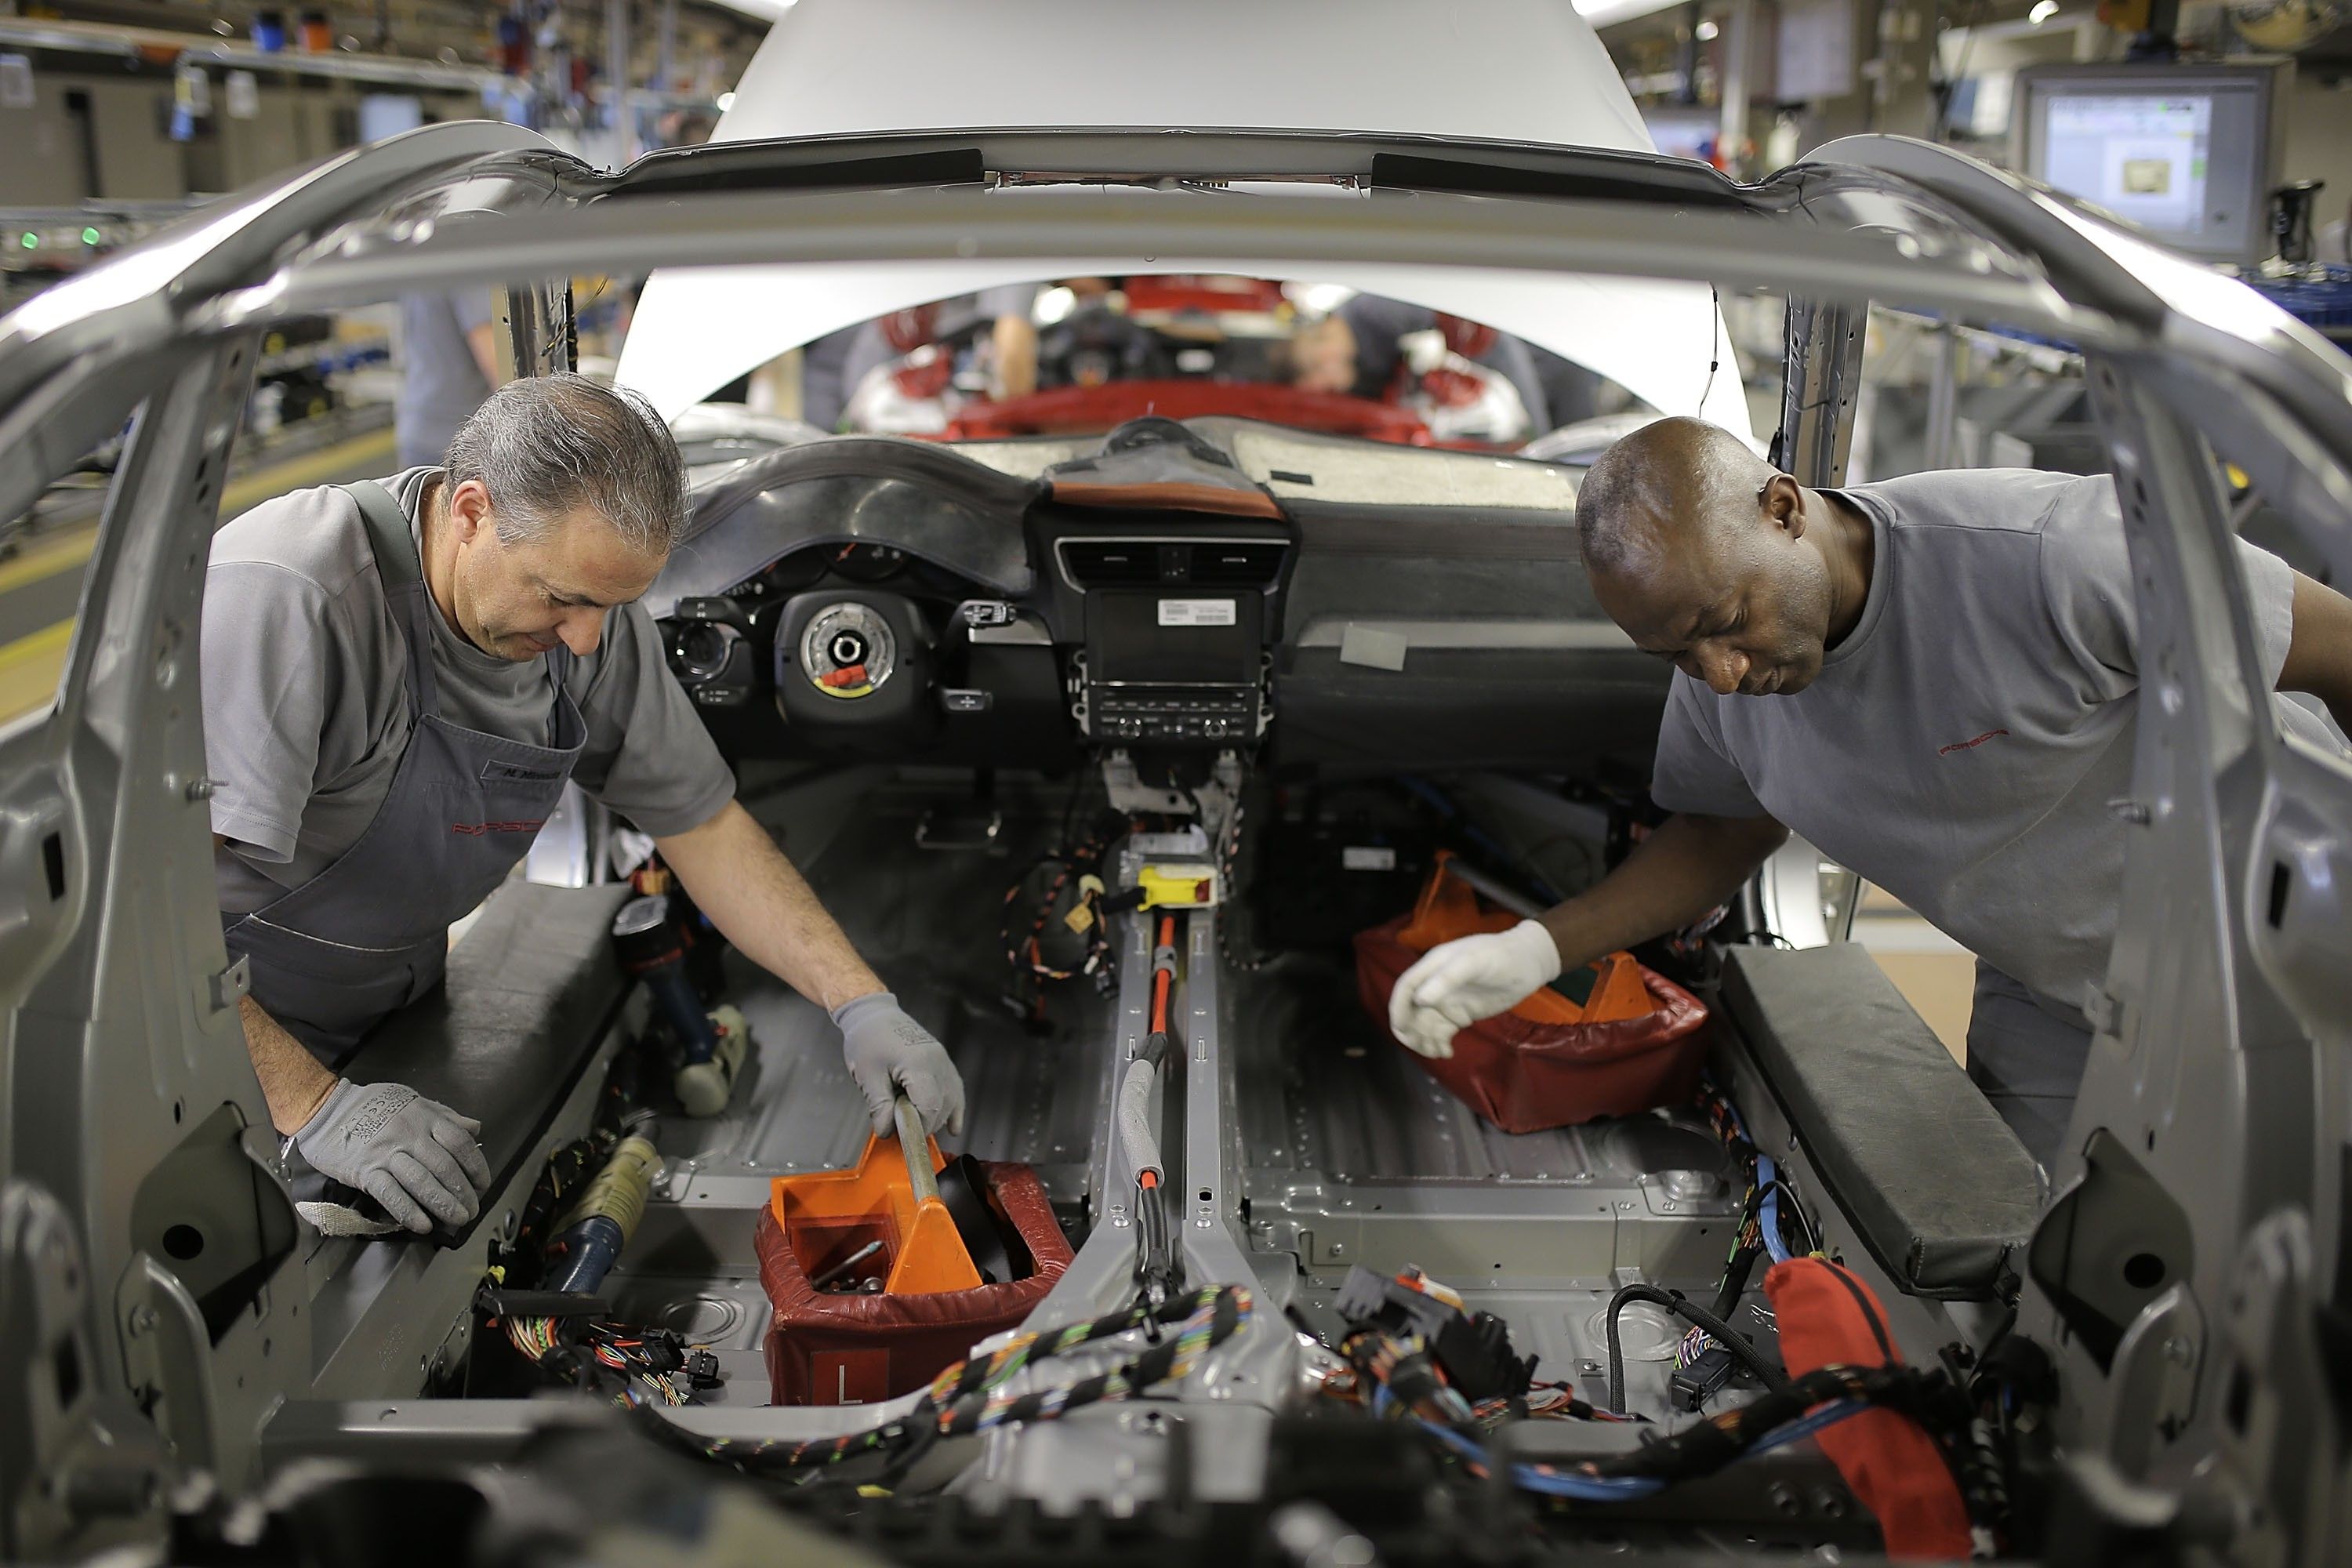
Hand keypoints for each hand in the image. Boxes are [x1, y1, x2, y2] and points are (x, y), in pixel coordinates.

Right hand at [293, 1080, 490, 1234]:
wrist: (326, 1110)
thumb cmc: (372, 1106)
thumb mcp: (412, 1101)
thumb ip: (444, 1116)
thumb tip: (475, 1128)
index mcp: (424, 1117)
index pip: (459, 1143)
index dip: (476, 1165)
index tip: (482, 1183)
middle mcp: (409, 1135)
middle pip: (444, 1166)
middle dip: (463, 1192)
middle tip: (473, 1210)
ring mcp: (387, 1153)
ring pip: (422, 1182)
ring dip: (443, 1204)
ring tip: (457, 1219)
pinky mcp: (365, 1171)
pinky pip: (391, 1193)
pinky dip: (408, 1211)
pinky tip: (423, 1225)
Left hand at [835, 991, 965, 1137]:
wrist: (873, 1014)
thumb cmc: (868, 1038)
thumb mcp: (867, 1075)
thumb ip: (879, 1106)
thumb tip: (888, 1131)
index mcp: (918, 1063)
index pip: (929, 1107)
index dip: (917, 1127)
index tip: (902, 1136)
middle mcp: (937, 1061)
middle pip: (942, 1106)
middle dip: (924, 1123)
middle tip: (901, 1126)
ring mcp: (943, 1061)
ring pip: (952, 1100)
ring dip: (936, 1117)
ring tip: (914, 1120)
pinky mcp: (943, 1062)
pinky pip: (956, 1090)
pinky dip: (954, 1110)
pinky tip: (953, 1128)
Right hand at [1388, 920, 1562, 1059]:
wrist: (1530, 962)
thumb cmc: (1502, 956)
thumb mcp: (1475, 962)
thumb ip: (1448, 978)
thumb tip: (1420, 999)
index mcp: (1433, 966)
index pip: (1406, 987)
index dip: (1398, 1008)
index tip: (1401, 1029)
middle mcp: (1435, 983)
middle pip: (1411, 1010)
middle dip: (1413, 1031)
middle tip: (1425, 1047)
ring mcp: (1448, 1000)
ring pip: (1425, 1024)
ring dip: (1426, 1041)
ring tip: (1441, 1052)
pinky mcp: (1461, 1012)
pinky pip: (1441, 1031)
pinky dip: (1439, 1044)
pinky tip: (1447, 1052)